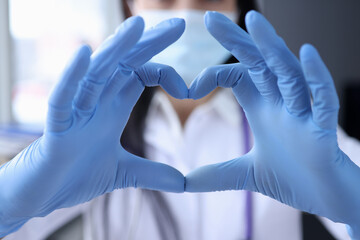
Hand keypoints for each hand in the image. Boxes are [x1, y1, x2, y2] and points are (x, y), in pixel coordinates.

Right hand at [0, 16, 187, 236]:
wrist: (44, 197)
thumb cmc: (76, 177)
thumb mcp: (122, 173)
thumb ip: (151, 173)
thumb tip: (183, 183)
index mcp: (113, 110)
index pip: (140, 76)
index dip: (165, 74)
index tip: (189, 90)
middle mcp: (96, 104)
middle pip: (123, 65)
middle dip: (148, 44)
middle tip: (177, 25)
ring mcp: (75, 113)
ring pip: (96, 74)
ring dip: (115, 50)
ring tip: (136, 26)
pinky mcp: (55, 127)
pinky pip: (62, 97)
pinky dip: (72, 77)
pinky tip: (85, 54)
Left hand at [186, 11, 359, 236]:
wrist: (327, 200)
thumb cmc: (293, 180)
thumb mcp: (247, 175)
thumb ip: (217, 175)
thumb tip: (184, 182)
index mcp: (263, 110)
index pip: (237, 76)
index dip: (212, 76)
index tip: (188, 90)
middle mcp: (281, 105)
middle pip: (259, 64)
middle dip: (237, 41)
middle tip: (210, 18)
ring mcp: (303, 114)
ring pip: (288, 73)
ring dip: (272, 48)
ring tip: (253, 21)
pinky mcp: (323, 130)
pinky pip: (322, 99)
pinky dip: (316, 78)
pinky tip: (306, 53)